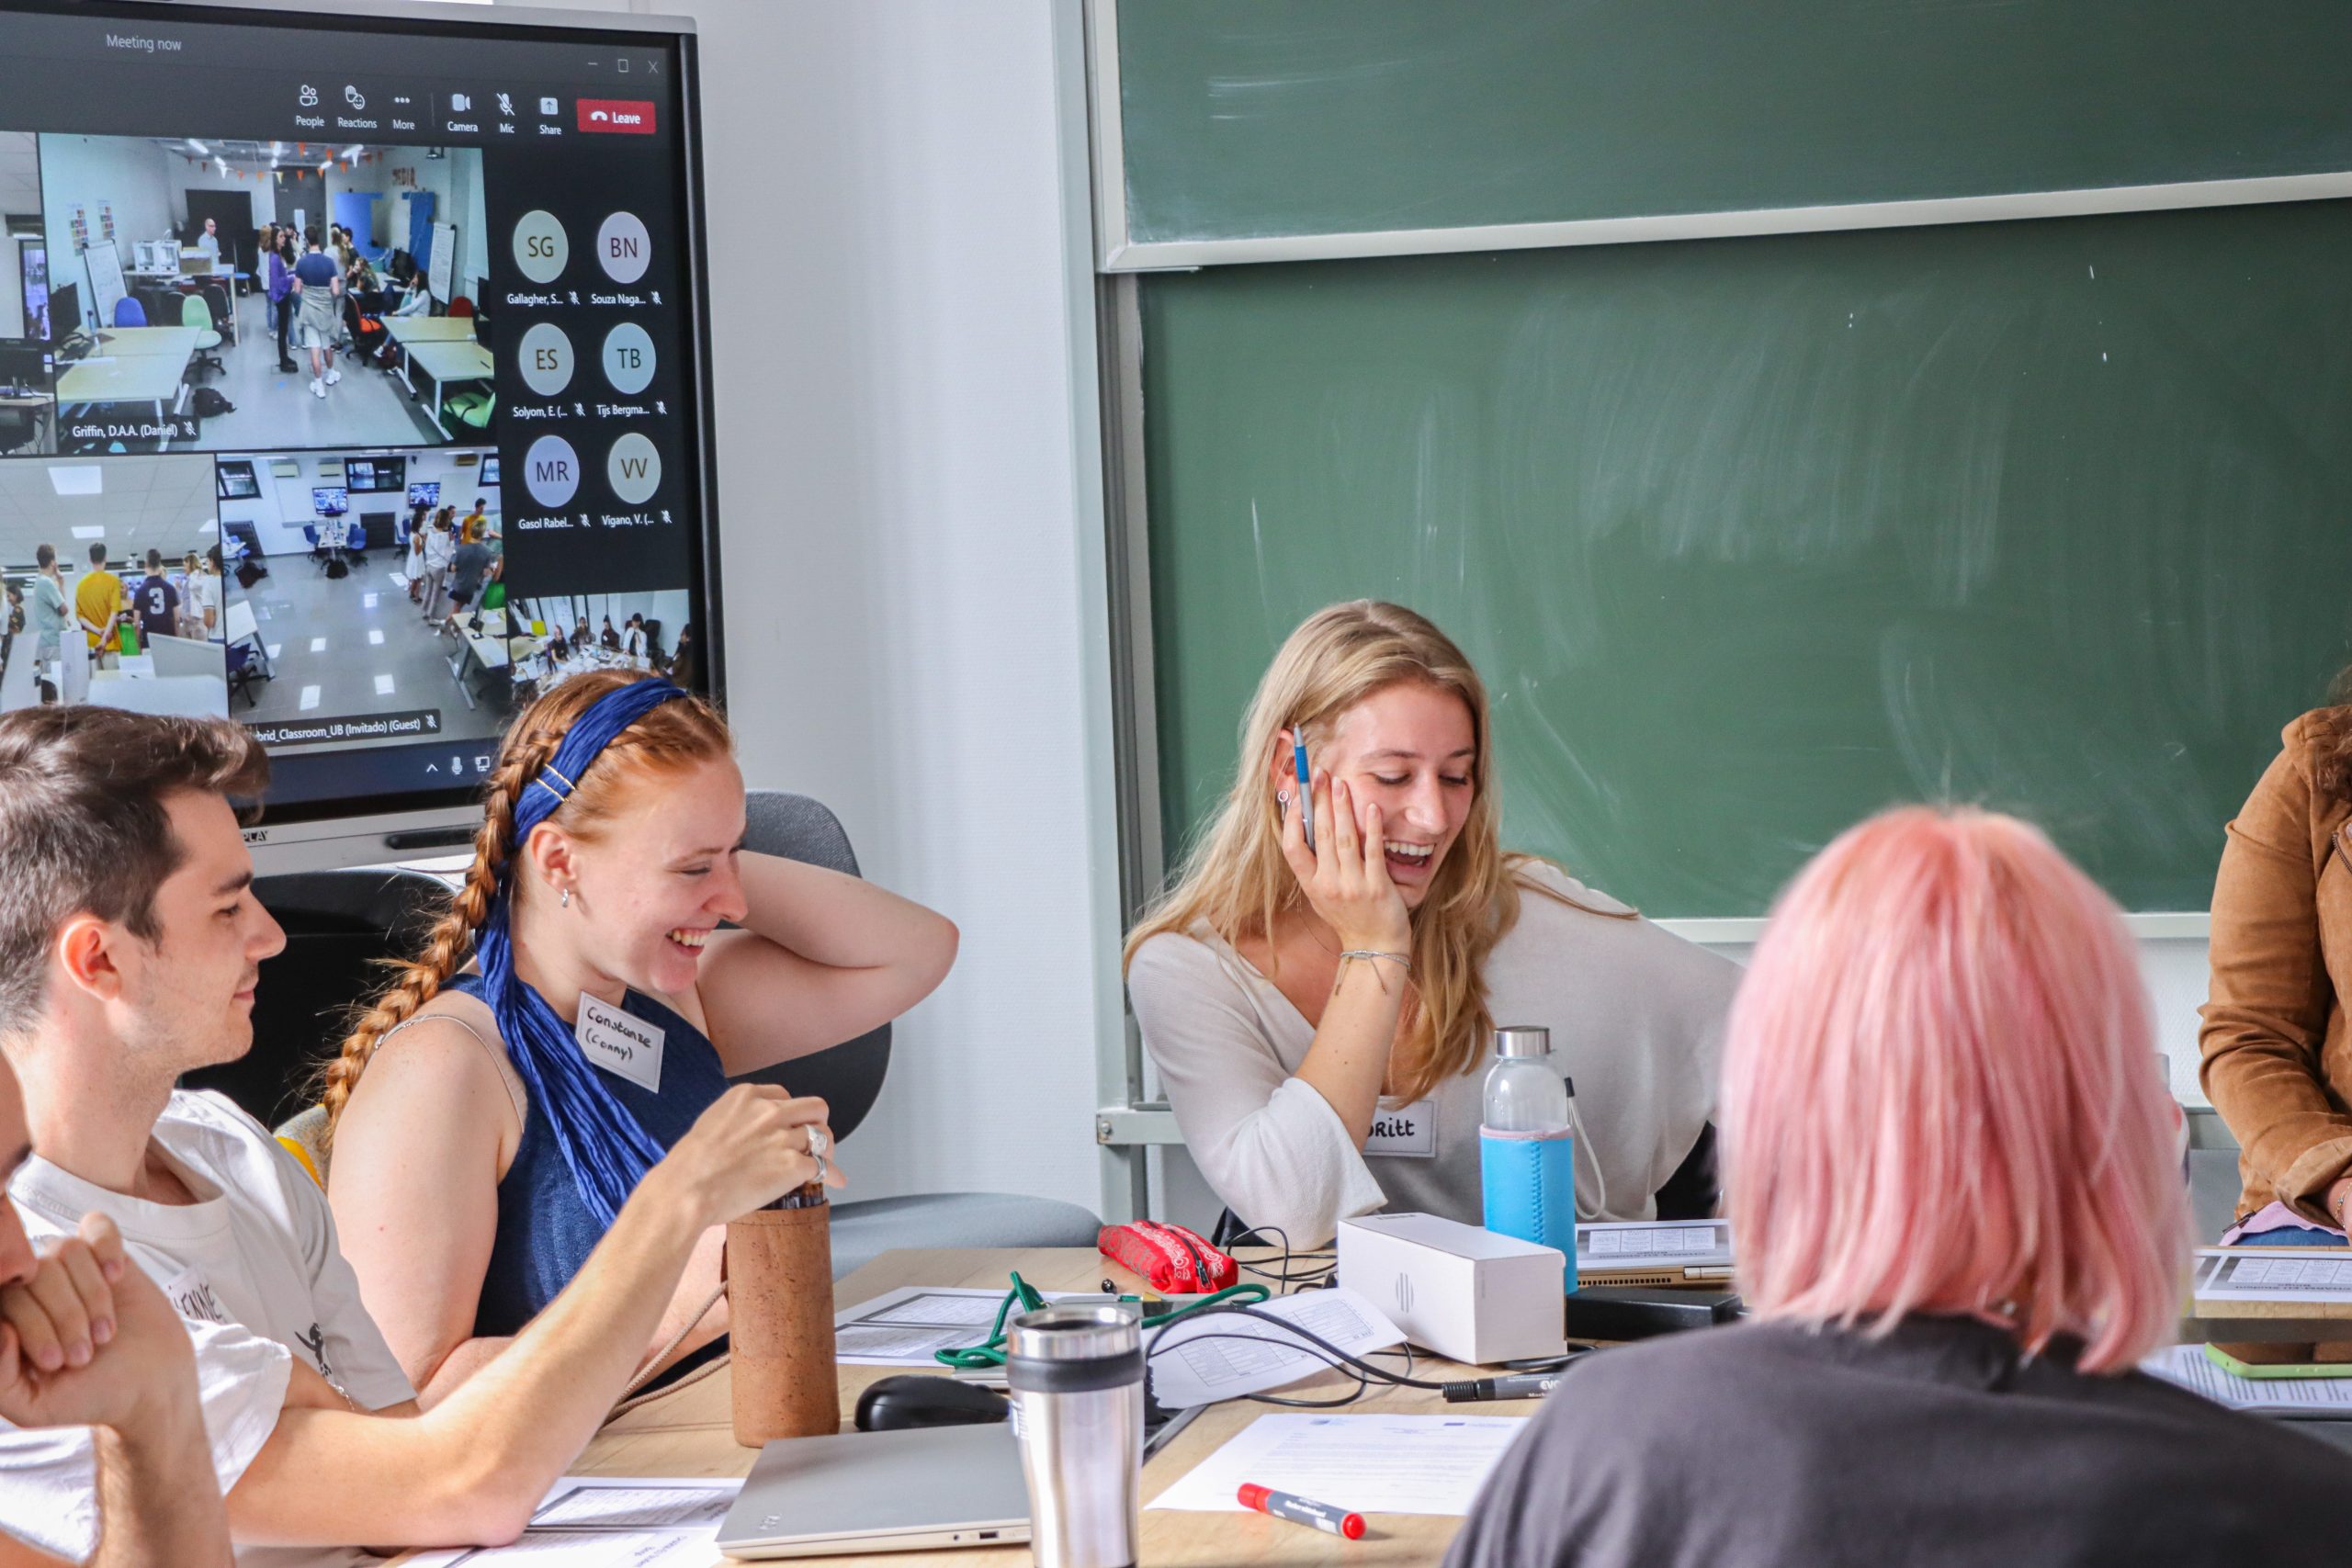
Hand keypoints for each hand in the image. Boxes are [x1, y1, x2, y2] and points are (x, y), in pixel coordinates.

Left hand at [0, 1213, 197, 1433]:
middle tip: (86, 1355)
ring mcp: (73, 1269)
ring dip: (92, 1294)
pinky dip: (106, 1247)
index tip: (57, 1362)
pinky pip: (97, 1225)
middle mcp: (35, 1288)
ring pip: (66, 1250)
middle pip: (36, 1274)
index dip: (32, 1326)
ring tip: (106, 1332)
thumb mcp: (33, 1405)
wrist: (148, 1388)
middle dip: (65, 1317)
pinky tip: (117, 1277)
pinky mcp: (111, 1255)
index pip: (7, 1298)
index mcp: (11, 1319)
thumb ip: (0, 1377)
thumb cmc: (87, 1396)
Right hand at [650, 1085, 842, 1226]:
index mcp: (749, 1096)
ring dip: (825, 1151)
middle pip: (815, 1109)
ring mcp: (784, 1138)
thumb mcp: (712, 1122)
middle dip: (817, 1124)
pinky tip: (834, 1181)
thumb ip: (739, 1120)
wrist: (687, 1189)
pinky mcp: (793, 1166)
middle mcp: (771, 1112)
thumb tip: (751, 1134)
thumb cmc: (689, 1164)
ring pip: (823, 1137)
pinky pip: (823, 1167)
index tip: (790, 1126)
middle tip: (814, 1141)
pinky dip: (831, 1175)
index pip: (785, 1096)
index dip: (791, 1113)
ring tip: (823, 1162)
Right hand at [1279, 768, 1409, 953]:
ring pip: (1343, 838)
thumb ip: (1314, 867)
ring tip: (1340, 783)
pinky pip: (1372, 851)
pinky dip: (1370, 828)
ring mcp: (1352, 886)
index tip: (1297, 797)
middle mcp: (1328, 885)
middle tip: (1319, 774)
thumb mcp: (1321, 896)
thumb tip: (1309, 827)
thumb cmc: (1348, 918)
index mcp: (1310, 886)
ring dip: (1341, 807)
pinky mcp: (1377, 886)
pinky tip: (1370, 808)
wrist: (1374, 947)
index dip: (1292, 820)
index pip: (1292, 848)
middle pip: (1320, 834)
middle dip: (1319, 801)